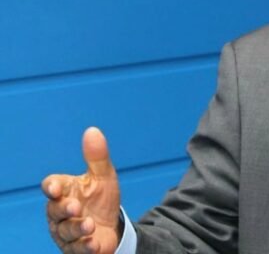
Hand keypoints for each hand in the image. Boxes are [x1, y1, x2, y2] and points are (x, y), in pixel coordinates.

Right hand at [42, 127, 122, 253]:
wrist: (112, 226)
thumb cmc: (101, 199)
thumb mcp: (103, 177)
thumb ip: (97, 157)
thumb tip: (93, 130)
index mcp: (66, 191)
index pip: (52, 186)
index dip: (52, 187)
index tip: (55, 187)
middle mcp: (61, 212)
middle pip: (55, 210)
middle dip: (64, 209)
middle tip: (76, 207)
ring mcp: (66, 232)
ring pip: (65, 231)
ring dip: (76, 228)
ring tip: (90, 225)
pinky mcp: (76, 249)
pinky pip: (76, 249)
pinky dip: (84, 247)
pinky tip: (94, 244)